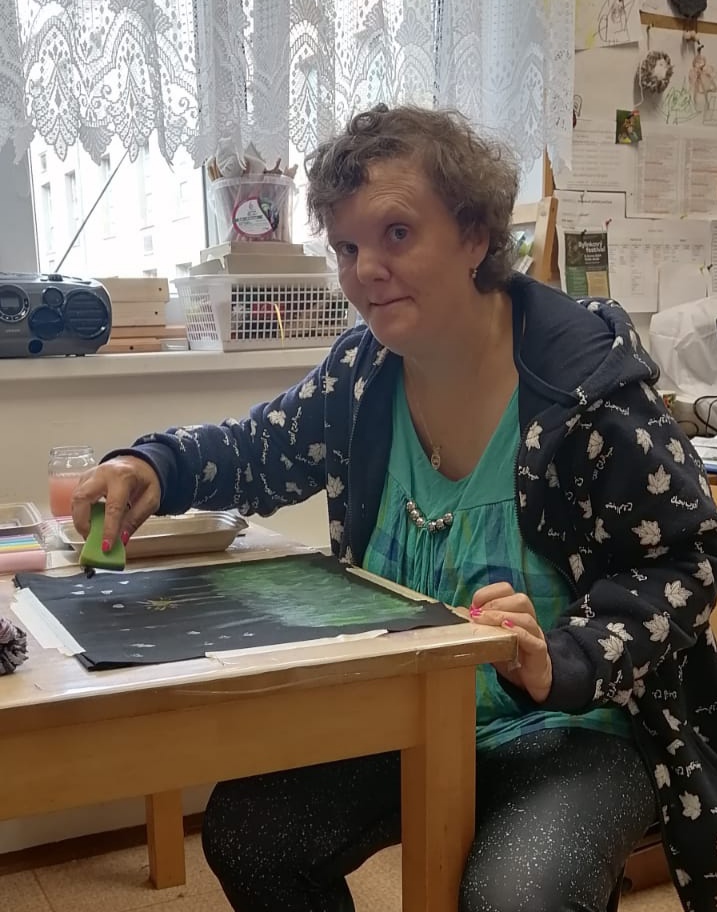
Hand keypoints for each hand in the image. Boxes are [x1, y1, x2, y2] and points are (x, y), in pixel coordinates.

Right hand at [71, 456, 160, 547]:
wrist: (138, 463)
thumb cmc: (145, 480)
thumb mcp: (151, 499)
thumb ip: (136, 518)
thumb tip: (121, 538)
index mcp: (122, 477)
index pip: (113, 506)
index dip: (108, 529)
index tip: (106, 547)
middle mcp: (102, 473)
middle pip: (82, 498)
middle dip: (83, 523)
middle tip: (91, 539)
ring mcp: (89, 475)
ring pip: (75, 499)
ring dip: (80, 520)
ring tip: (91, 534)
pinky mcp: (83, 480)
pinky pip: (77, 499)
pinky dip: (80, 514)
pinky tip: (90, 522)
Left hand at [469, 582, 552, 702]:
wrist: (531, 679)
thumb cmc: (510, 654)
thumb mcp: (491, 637)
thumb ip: (479, 625)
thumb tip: (460, 613)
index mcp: (516, 612)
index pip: (507, 590)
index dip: (490, 592)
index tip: (474, 603)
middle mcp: (528, 620)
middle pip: (520, 600)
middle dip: (496, 603)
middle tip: (477, 615)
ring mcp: (536, 635)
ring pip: (526, 618)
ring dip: (502, 616)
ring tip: (484, 621)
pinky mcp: (539, 652)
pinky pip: (533, 639)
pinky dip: (519, 632)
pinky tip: (506, 630)